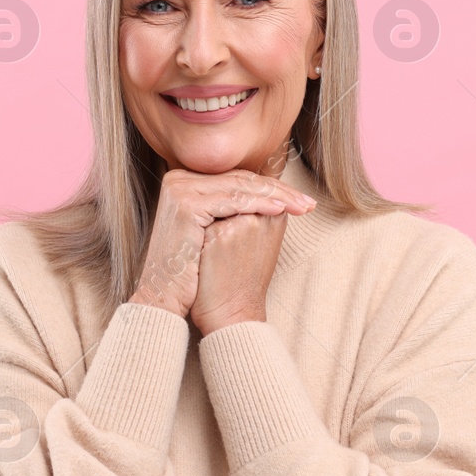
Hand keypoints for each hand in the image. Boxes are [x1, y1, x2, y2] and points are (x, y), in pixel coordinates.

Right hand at [128, 167, 313, 320]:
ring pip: (239, 188)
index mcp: (185, 180)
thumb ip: (234, 207)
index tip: (300, 201)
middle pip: (240, 180)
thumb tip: (276, 192)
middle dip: (279, 191)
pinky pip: (232, 200)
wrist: (167, 296)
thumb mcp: (214, 231)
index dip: (271, 189)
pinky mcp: (185, 204)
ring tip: (301, 206)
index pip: (237, 179)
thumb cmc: (195, 270)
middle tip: (307, 202)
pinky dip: (260, 203)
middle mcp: (178, 178)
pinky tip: (281, 209)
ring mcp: (179, 189)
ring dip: (275, 196)